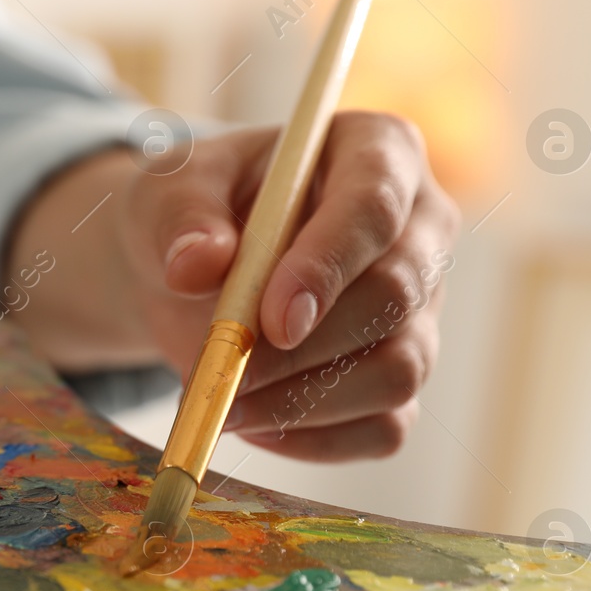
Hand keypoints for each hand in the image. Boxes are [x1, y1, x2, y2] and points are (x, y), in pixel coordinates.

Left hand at [6, 111, 460, 460]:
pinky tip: (251, 424)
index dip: (328, 266)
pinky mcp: (401, 376)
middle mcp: (419, 229)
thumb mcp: (169, 188)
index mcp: (376, 151)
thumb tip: (197, 264)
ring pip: (399, 371)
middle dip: (306, 347)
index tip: (271, 321)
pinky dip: (314, 440)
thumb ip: (180, 217)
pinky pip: (384, 428)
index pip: (374, 206)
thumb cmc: (195, 209)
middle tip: (222, 373)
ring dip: (304, 402)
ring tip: (222, 402)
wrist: (193, 269)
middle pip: (397, 295)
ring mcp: (421, 309)